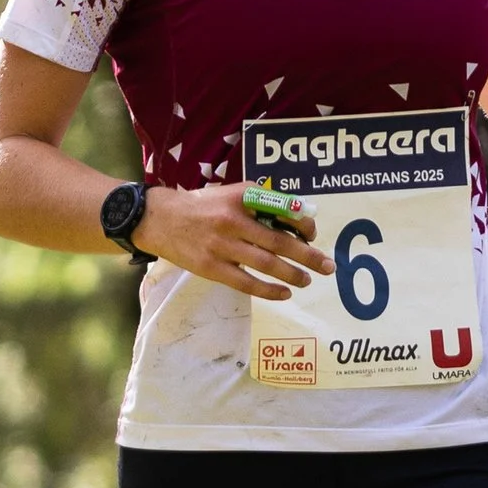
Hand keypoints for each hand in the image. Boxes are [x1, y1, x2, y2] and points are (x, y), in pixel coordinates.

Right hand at [139, 184, 335, 299]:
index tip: (312, 234)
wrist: (159, 219)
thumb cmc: (202, 206)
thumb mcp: (232, 193)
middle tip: (329, 266)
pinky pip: (246, 282)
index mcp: (242, 197)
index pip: (283, 211)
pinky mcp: (211, 267)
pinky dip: (268, 289)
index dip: (303, 225)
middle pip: (279, 241)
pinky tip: (284, 293)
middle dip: (308, 255)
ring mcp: (221, 245)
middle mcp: (233, 220)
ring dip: (292, 274)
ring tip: (308, 280)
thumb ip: (261, 203)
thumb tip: (297, 220)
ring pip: (266, 263)